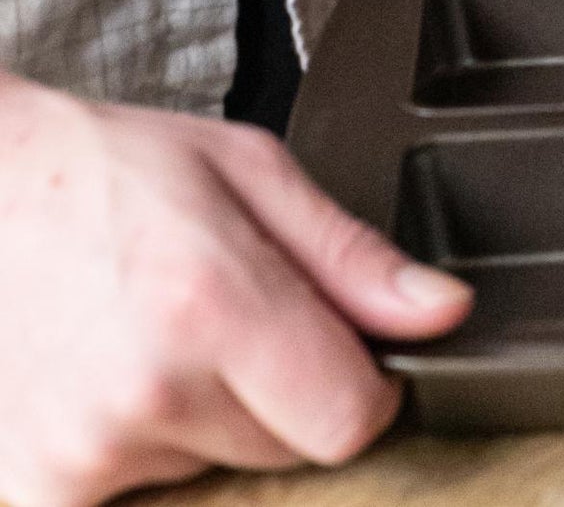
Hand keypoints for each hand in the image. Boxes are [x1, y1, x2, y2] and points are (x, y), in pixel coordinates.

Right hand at [0, 74, 470, 506]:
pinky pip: (135, 498)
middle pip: (285, 445)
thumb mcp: (248, 170)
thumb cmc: (104, 169)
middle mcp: (146, 392)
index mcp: (212, 302)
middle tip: (213, 312)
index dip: (363, 383)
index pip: (350, 419)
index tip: (336, 344)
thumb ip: (351, 255)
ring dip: (197, 418)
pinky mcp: (38, 494)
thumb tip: (443, 313)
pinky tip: (107, 382)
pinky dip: (135, 452)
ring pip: (210, 471)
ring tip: (147, 335)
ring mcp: (82, 456)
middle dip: (274, 388)